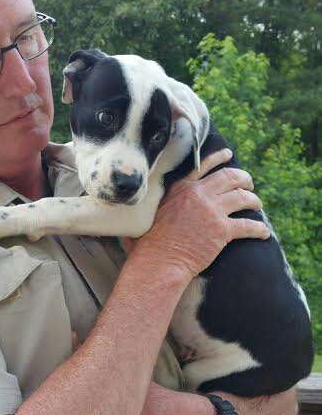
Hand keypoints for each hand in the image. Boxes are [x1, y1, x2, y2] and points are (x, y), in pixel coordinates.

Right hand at [133, 149, 269, 279]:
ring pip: (243, 197)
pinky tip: (264, 233)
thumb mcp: (151, 211)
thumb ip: (159, 201)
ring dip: (254, 201)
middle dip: (244, 179)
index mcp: (182, 188)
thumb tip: (149, 199)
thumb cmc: (149, 242)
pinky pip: (248, 225)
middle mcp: (199, 194)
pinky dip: (259, 229)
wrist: (159, 260)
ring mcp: (212, 211)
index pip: (204, 165)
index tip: (229, 154)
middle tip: (249, 184)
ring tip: (257, 206)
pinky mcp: (222, 230)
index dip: (219, 158)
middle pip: (230, 177)